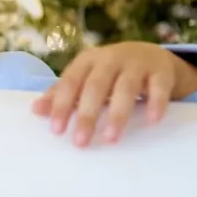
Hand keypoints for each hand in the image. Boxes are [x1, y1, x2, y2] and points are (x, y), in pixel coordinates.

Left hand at [31, 43, 196, 146]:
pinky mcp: (160, 71)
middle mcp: (110, 59)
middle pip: (96, 86)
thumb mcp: (84, 78)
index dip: (62, 105)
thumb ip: (62, 94)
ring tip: (112, 138)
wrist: (149, 55)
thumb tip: (36, 110)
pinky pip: (158, 87)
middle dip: (87, 114)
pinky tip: (151, 121)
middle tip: (80, 141)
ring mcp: (136, 64)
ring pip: (126, 87)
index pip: (70, 83)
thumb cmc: (108, 73)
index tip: (56, 131)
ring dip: (118, 113)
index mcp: (86, 61)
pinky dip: (155, 102)